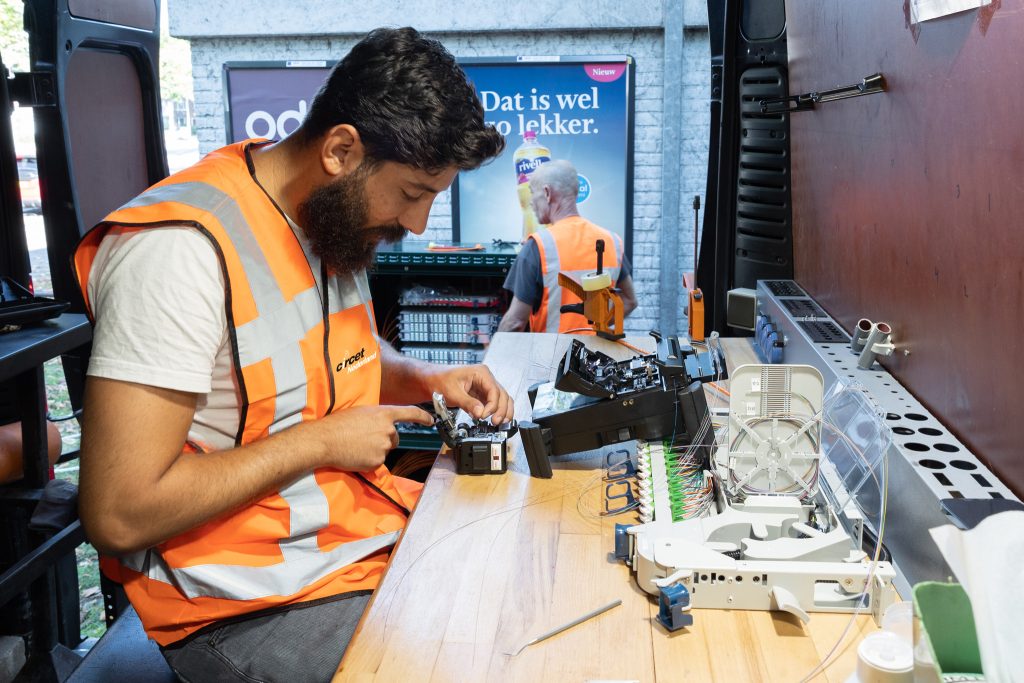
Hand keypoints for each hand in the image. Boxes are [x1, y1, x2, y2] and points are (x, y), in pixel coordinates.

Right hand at [315, 404, 432, 470]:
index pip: (410, 413)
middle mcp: (388, 430)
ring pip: (385, 450)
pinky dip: (368, 460)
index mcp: (384, 414)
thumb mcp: (360, 413)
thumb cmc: (338, 424)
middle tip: (365, 439)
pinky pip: (376, 462)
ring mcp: (383, 446)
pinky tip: (355, 455)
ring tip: (356, 446)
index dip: (422, 416)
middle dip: (384, 440)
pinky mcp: (377, 461)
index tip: (431, 420)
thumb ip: (376, 417)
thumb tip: (382, 424)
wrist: (324, 440)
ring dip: (374, 450)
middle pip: (395, 438)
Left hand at [423, 365, 513, 424]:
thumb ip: (468, 403)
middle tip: (495, 422)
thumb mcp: (453, 393)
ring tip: (500, 423)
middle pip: (502, 395)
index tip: (485, 416)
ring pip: (502, 399)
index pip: (494, 390)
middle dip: (501, 410)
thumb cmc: (440, 380)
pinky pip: (494, 403)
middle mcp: (486, 378)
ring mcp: (485, 386)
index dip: (493, 405)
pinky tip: (495, 420)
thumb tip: (480, 412)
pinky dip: (496, 411)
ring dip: (503, 411)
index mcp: (481, 373)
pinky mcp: (482, 394)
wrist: (432, 380)